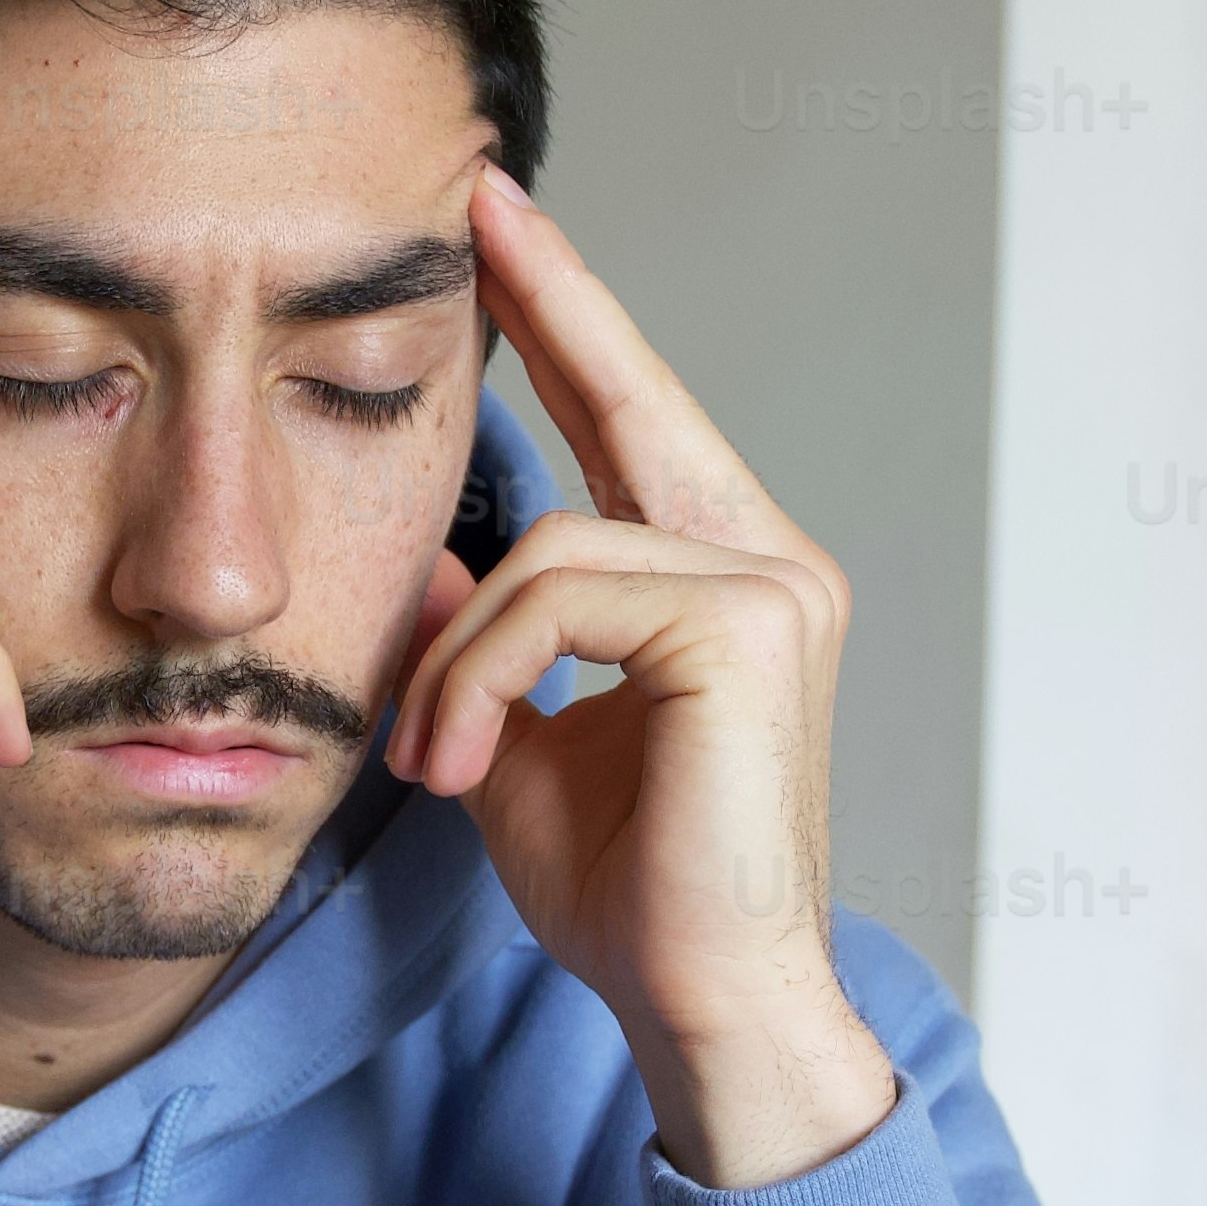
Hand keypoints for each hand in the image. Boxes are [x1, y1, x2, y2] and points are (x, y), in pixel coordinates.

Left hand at [385, 169, 896, 1190]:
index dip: (569, 320)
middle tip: (472, 201)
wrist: (705, 1004)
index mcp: (723, 580)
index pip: (634, 420)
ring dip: (459, 661)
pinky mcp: (752, 626)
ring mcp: (774, 586)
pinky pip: (562, 598)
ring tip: (434, 761)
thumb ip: (485, 641)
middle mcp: (769, 562)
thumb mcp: (518, 743)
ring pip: (552, 547)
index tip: (502, 223)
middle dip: (548, 302)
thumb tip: (433, 558)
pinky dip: (487, 681)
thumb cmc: (632, 897)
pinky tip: (469, 765)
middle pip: (630, 402)